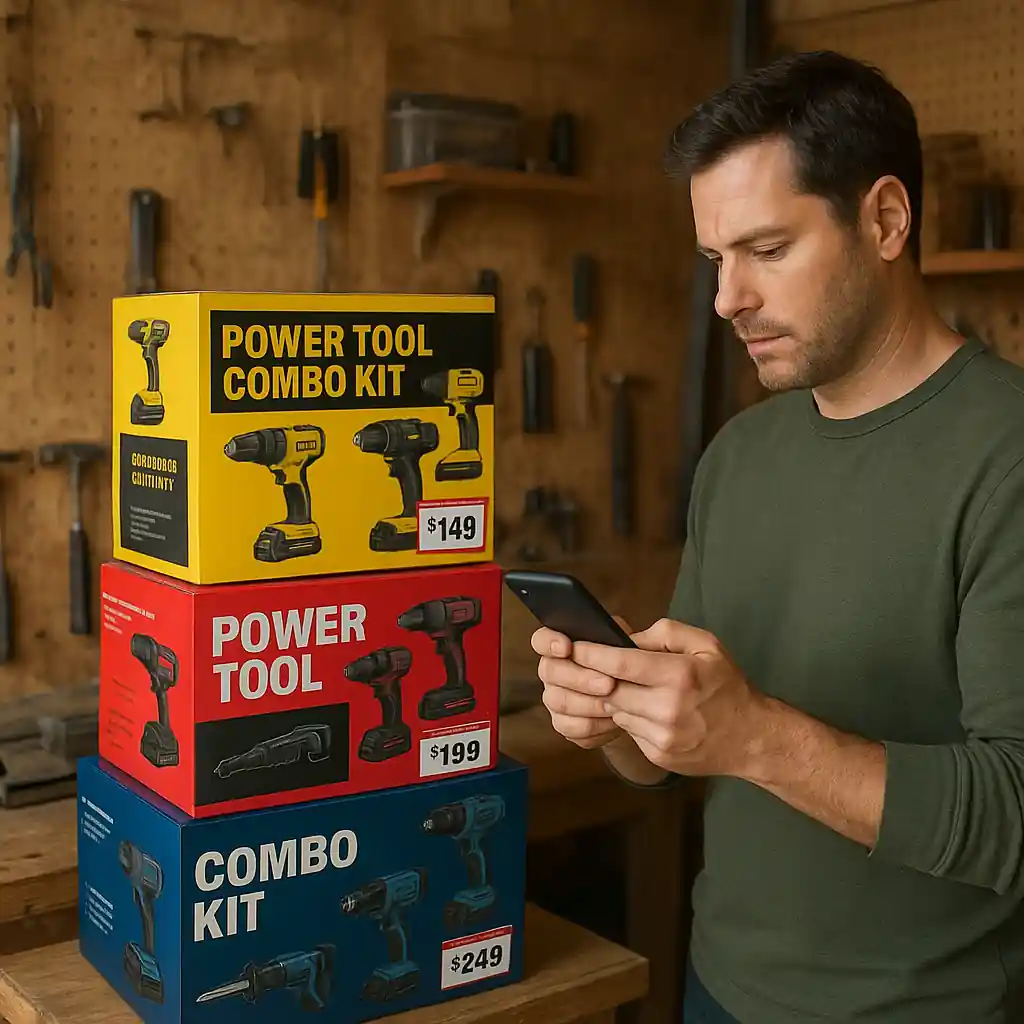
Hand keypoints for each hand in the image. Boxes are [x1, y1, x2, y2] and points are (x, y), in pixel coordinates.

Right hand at [531, 617, 634, 749]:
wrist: (637, 699)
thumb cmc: (626, 667)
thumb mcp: (626, 644)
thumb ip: (618, 635)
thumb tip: (619, 635)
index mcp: (561, 646)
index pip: (542, 639)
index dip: (550, 642)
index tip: (566, 647)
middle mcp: (552, 671)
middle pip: (550, 671)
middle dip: (580, 678)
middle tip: (608, 683)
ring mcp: (554, 698)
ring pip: (559, 701)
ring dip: (589, 704)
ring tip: (615, 704)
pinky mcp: (563, 723)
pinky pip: (568, 727)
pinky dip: (592, 725)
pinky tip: (611, 719)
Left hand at [569, 617, 767, 778]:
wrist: (752, 737)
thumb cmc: (728, 685)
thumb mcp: (706, 645)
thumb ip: (665, 634)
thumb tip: (626, 639)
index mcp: (680, 675)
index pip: (620, 664)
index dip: (591, 654)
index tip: (574, 646)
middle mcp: (668, 708)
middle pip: (611, 689)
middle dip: (599, 677)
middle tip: (593, 666)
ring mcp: (662, 736)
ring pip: (616, 711)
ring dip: (615, 698)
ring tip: (631, 688)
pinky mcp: (658, 754)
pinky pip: (629, 730)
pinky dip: (630, 717)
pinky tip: (646, 710)